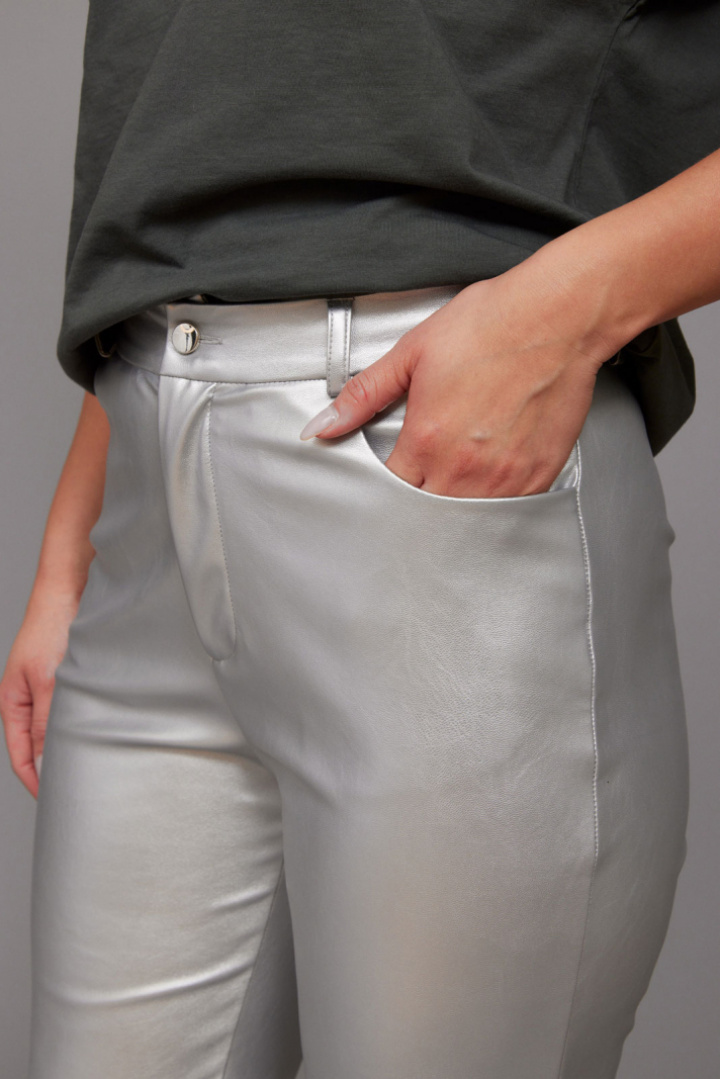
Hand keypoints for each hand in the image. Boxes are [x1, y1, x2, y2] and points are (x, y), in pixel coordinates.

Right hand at [0, 590, 79, 797]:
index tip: (56, 802)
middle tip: (80, 789)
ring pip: (58, 728)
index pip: (21, 755)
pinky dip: (83, 724)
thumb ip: (49, 722)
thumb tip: (48, 762)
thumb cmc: (52, 627)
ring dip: (72, 744)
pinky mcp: (68, 678)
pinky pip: (73, 711)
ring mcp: (48, 689)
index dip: (36, 781)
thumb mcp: (50, 681)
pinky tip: (102, 731)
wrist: (70, 589)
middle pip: (39, 745)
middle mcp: (28, 699)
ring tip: (94, 765)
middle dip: (56, 767)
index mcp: (13, 703)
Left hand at [299, 258, 619, 497]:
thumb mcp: (412, 353)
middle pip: (425, 514)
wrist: (559, 316)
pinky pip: (506, 512)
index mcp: (427, 440)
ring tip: (453, 478)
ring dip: (452, 507)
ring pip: (465, 520)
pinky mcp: (538, 476)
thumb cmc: (493, 325)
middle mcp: (465, 468)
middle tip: (421, 478)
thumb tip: (321, 427)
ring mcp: (505, 478)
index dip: (385, 486)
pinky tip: (487, 478)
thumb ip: (362, 395)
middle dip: (416, 502)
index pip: (390, 491)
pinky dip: (491, 503)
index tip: (391, 475)